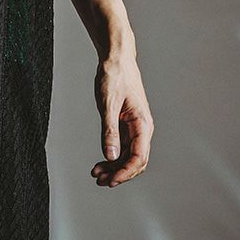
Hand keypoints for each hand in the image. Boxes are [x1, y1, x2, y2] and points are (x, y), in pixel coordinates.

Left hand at [91, 53, 153, 186]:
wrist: (116, 58)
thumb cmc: (114, 76)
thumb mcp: (108, 104)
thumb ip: (109, 130)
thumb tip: (111, 155)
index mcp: (142, 124)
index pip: (138, 157)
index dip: (124, 172)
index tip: (110, 180)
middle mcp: (142, 128)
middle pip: (135, 161)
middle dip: (119, 173)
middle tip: (99, 181)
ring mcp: (135, 126)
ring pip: (129, 155)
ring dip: (115, 166)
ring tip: (97, 173)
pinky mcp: (127, 123)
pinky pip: (123, 145)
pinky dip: (113, 154)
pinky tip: (102, 160)